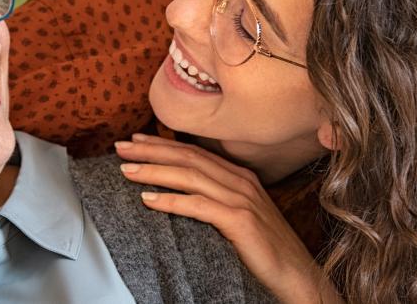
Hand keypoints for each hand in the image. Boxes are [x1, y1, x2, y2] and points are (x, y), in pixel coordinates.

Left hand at [116, 133, 341, 303]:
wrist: (297, 277)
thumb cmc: (265, 251)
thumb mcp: (239, 217)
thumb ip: (216, 200)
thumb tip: (180, 194)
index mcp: (240, 177)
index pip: (194, 153)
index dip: (162, 144)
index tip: (135, 140)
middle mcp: (241, 182)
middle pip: (188, 158)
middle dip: (151, 150)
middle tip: (120, 147)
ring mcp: (242, 199)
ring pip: (190, 176)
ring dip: (154, 170)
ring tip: (126, 169)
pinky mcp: (241, 220)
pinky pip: (198, 206)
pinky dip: (170, 200)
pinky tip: (147, 199)